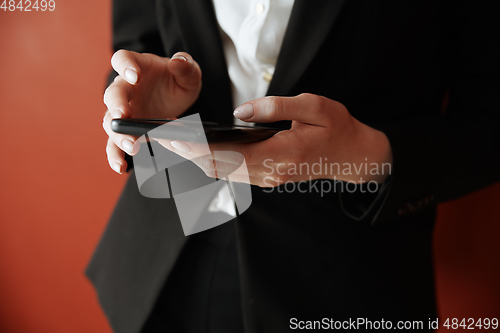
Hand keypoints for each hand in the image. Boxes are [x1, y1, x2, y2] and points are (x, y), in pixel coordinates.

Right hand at [102, 50, 201, 173]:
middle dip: (116, 106)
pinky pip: (115, 143)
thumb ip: (185, 65)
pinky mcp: (126, 130)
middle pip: (112, 95)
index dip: (125, 66)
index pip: (122, 59)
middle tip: (123, 116)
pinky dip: (116, 155)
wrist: (176, 98)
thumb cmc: (177, 81)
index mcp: (137, 67)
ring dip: (117, 134)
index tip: (134, 75)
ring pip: (110, 122)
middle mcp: (124, 88)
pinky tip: (120, 166)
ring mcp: (123, 111)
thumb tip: (177, 61)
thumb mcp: (188, 73)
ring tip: (130, 146)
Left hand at [158, 93, 392, 186]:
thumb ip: (275, 107)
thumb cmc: (337, 129)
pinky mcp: (268, 179)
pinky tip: (199, 151)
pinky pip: (234, 174)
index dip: (197, 147)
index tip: (174, 137)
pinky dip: (212, 164)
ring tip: (174, 143)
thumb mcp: (313, 107)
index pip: (228, 154)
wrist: (354, 157)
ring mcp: (269, 179)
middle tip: (162, 138)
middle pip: (219, 168)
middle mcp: (270, 173)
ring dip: (197, 160)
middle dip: (188, 154)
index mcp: (281, 154)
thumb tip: (240, 112)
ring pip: (224, 174)